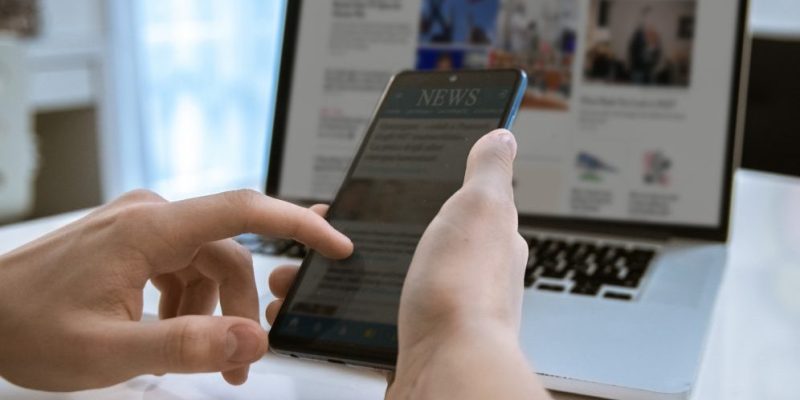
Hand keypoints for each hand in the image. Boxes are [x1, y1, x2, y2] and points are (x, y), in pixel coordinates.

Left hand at [0, 190, 351, 390]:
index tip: (336, 246)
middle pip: (228, 254)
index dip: (300, 224)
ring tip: (199, 357)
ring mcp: (140, 226)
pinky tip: (172, 333)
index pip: (244, 210)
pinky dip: (190, 302)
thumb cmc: (24, 325)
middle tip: (240, 363)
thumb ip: (186, 346)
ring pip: (207, 263)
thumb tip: (252, 339)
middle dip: (241, 308)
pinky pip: (182, 266)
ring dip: (213, 310)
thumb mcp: (109, 352)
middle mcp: (150, 216)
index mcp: (149, 229)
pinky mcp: (132, 240)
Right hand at [266, 130, 549, 398]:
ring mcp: (434, 309)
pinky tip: (310, 310)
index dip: (401, 195)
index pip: (442, 203)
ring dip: (330, 276)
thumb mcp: (480, 208)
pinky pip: (361, 319)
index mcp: (481, 238)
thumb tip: (500, 136)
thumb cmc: (464, 294)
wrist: (446, 375)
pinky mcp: (408, 341)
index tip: (361, 196)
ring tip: (294, 275)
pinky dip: (330, 314)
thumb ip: (487, 170)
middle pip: (399, 243)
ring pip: (373, 281)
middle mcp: (461, 274)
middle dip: (351, 237)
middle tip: (313, 235)